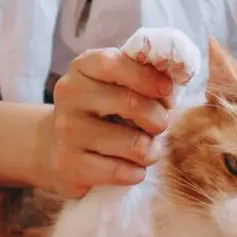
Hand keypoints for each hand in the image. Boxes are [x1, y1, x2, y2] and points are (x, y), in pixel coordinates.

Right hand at [35, 46, 177, 196]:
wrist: (57, 147)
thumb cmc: (102, 111)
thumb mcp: (116, 84)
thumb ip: (143, 75)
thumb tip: (179, 75)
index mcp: (83, 67)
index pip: (115, 64)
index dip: (148, 77)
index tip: (166, 90)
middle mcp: (70, 95)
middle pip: (132, 104)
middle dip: (159, 119)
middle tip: (159, 125)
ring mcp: (67, 131)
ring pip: (135, 144)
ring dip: (151, 150)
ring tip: (145, 149)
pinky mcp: (70, 165)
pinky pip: (123, 172)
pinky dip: (136, 172)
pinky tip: (129, 167)